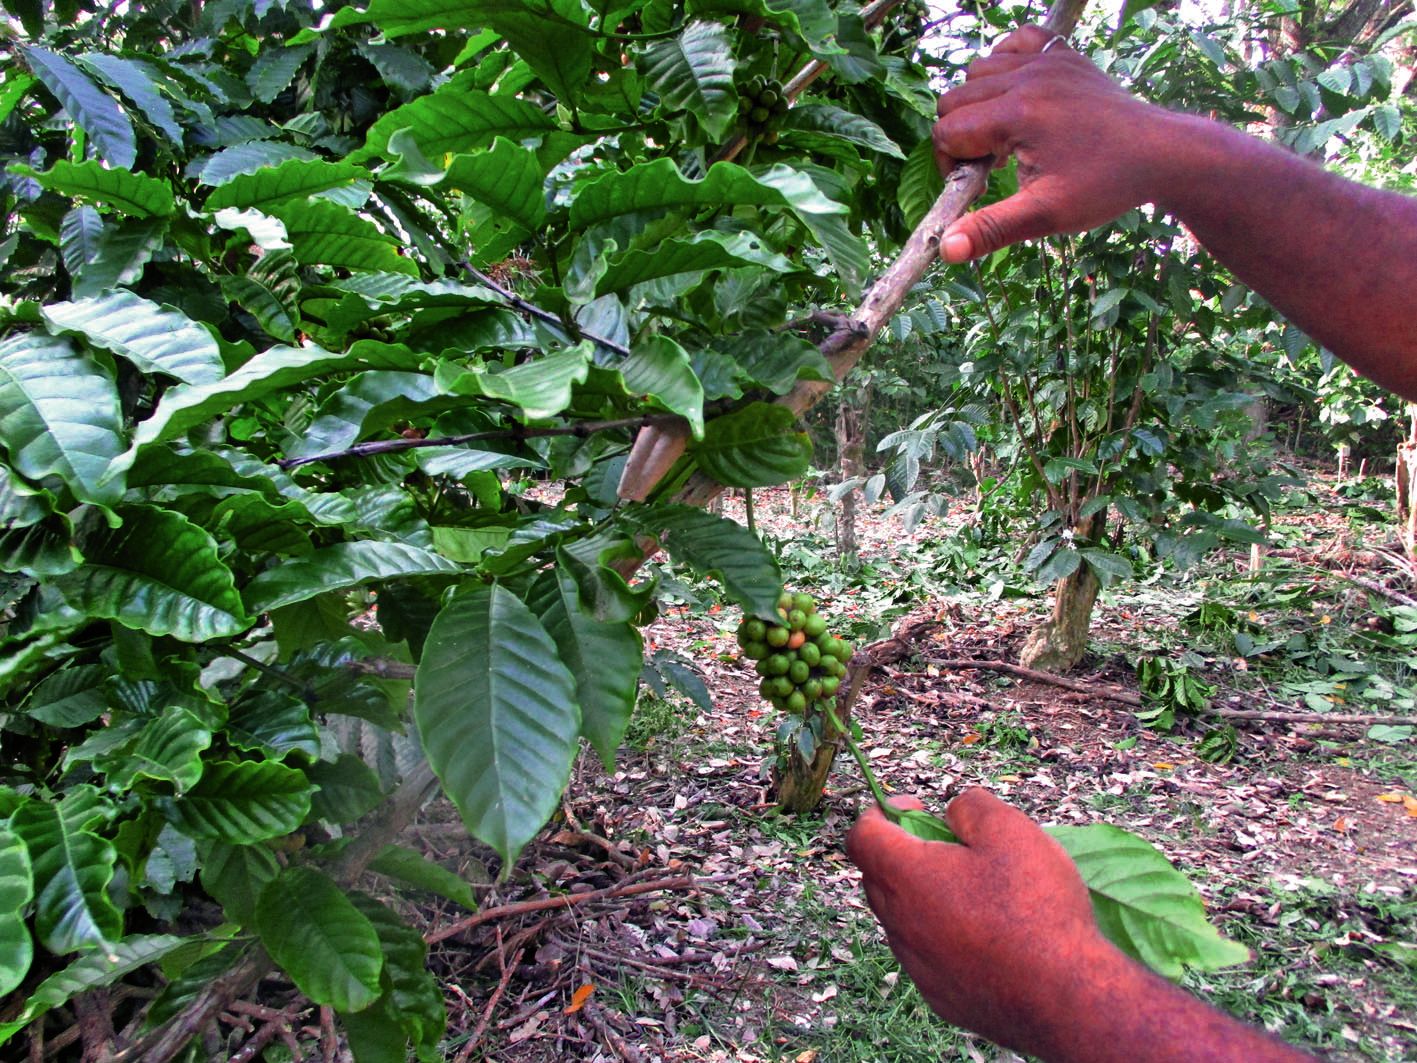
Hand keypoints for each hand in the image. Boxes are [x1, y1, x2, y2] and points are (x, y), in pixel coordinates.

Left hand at [845, 788, 1117, 1056]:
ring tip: (976, 891)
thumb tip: (952, 812)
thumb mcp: (1010, 830)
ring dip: (924, 896)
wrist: (1065, 997)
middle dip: (904, 851)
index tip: (915, 807)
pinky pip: (927, 955)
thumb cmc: (1037, 908)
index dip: (881, 811)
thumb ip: (971, 807)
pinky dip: (944, 936)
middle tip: (950, 846)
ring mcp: (917, 965)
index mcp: (906, 876)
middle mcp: (900, 923)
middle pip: (878, 876)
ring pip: (903, 918)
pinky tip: (988, 935)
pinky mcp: (940, 996)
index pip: (861, 835)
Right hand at [933, 24, 1184, 261]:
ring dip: (979, 103)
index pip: (947, 130)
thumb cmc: (1105, 185)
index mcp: (1018, 115)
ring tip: (1008, 136)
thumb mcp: (1046, 214)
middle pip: (956, 98)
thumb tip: (946, 250)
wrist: (1160, 154)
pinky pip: (1016, 42)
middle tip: (993, 163)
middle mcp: (1027, 78)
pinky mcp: (1063, 56)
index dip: (951, 163)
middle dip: (960, 134)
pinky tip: (1016, 94)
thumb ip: (992, 228)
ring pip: (979, 70)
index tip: (978, 183)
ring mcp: (1047, 61)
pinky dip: (1005, 62)